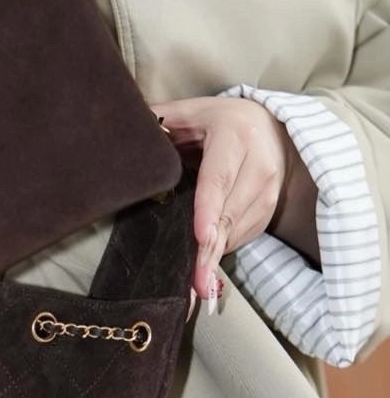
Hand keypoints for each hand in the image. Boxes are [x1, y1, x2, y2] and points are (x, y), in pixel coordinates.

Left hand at [151, 96, 318, 312]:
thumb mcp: (190, 112)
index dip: (209, 209)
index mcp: (234, 135)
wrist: (270, 124)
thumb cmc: (218, 120)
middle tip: (194, 284)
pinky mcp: (271, 205)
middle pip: (230, 212)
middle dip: (210, 250)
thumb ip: (159, 119)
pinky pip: (246, 233)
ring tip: (198, 285)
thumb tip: (124, 125)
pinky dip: (225, 248)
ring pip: (240, 227)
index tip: (201, 237)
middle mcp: (259, 163)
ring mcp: (269, 187)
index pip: (218, 178)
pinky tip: (208, 264)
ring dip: (217, 256)